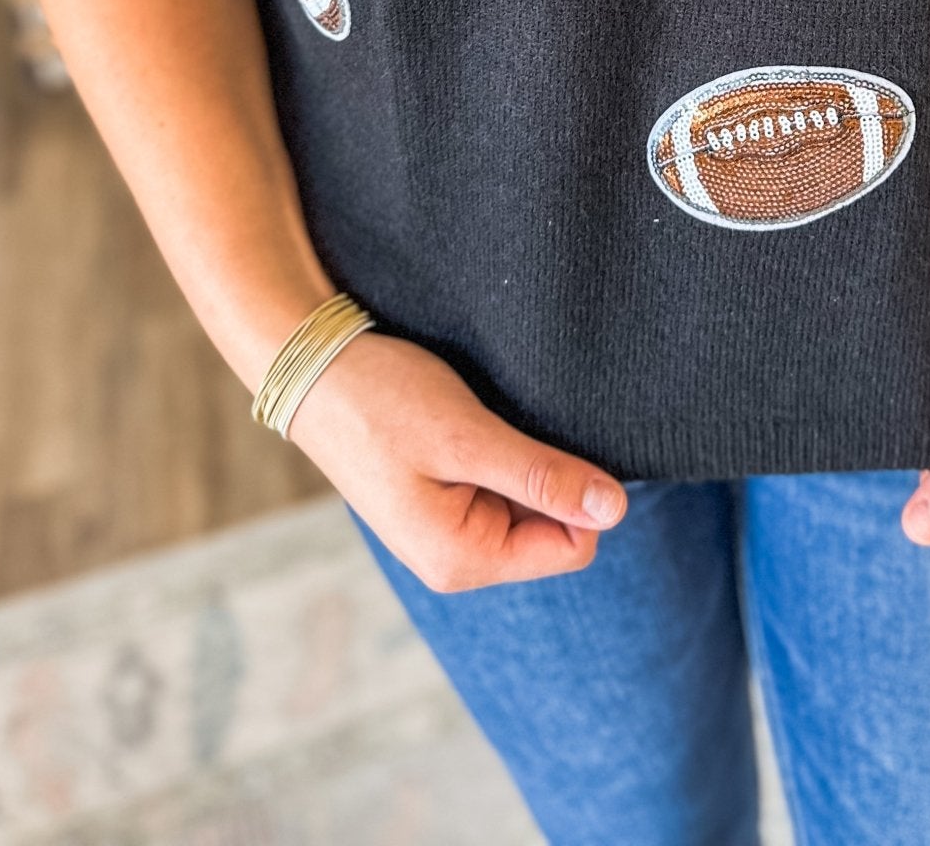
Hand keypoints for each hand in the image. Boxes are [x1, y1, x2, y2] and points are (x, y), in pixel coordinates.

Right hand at [285, 331, 627, 591]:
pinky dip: (499, 454)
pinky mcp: (438, 501)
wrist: (313, 370)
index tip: (548, 439)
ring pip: (527, 503)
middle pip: (551, 527)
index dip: (579, 493)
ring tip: (485, 421)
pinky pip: (498, 487)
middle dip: (547, 476)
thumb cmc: (382, 401)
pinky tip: (470, 422)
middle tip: (509, 423)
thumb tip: (616, 509)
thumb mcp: (468, 437)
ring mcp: (444, 532)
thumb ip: (541, 476)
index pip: (573, 546)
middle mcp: (454, 559)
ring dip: (521, 461)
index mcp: (461, 559)